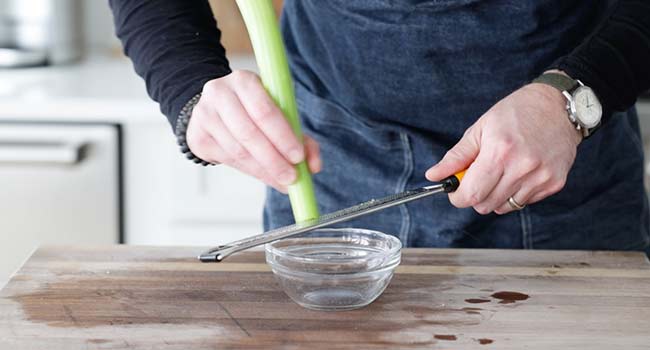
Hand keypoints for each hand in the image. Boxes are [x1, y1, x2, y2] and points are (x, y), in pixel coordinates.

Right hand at [186, 70, 321, 192]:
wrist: (216, 108)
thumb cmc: (254, 110)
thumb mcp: (279, 113)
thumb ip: (300, 136)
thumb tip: (314, 166)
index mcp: (243, 80)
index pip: (264, 111)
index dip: (282, 136)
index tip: (299, 157)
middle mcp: (219, 94)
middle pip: (249, 134)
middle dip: (274, 160)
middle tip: (293, 178)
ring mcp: (205, 116)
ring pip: (238, 151)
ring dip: (264, 170)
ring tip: (283, 181)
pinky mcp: (198, 137)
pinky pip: (229, 160)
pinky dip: (251, 171)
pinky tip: (265, 174)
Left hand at [425, 81, 581, 214]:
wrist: (559, 106)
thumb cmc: (517, 113)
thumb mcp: (480, 128)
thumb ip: (456, 156)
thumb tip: (433, 175)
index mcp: (499, 151)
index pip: (471, 194)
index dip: (458, 196)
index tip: (455, 190)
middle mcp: (522, 167)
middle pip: (485, 205)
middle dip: (475, 196)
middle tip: (478, 177)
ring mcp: (541, 177)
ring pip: (504, 207)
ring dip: (495, 195)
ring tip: (501, 172)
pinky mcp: (554, 183)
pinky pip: (524, 202)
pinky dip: (515, 193)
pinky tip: (519, 172)